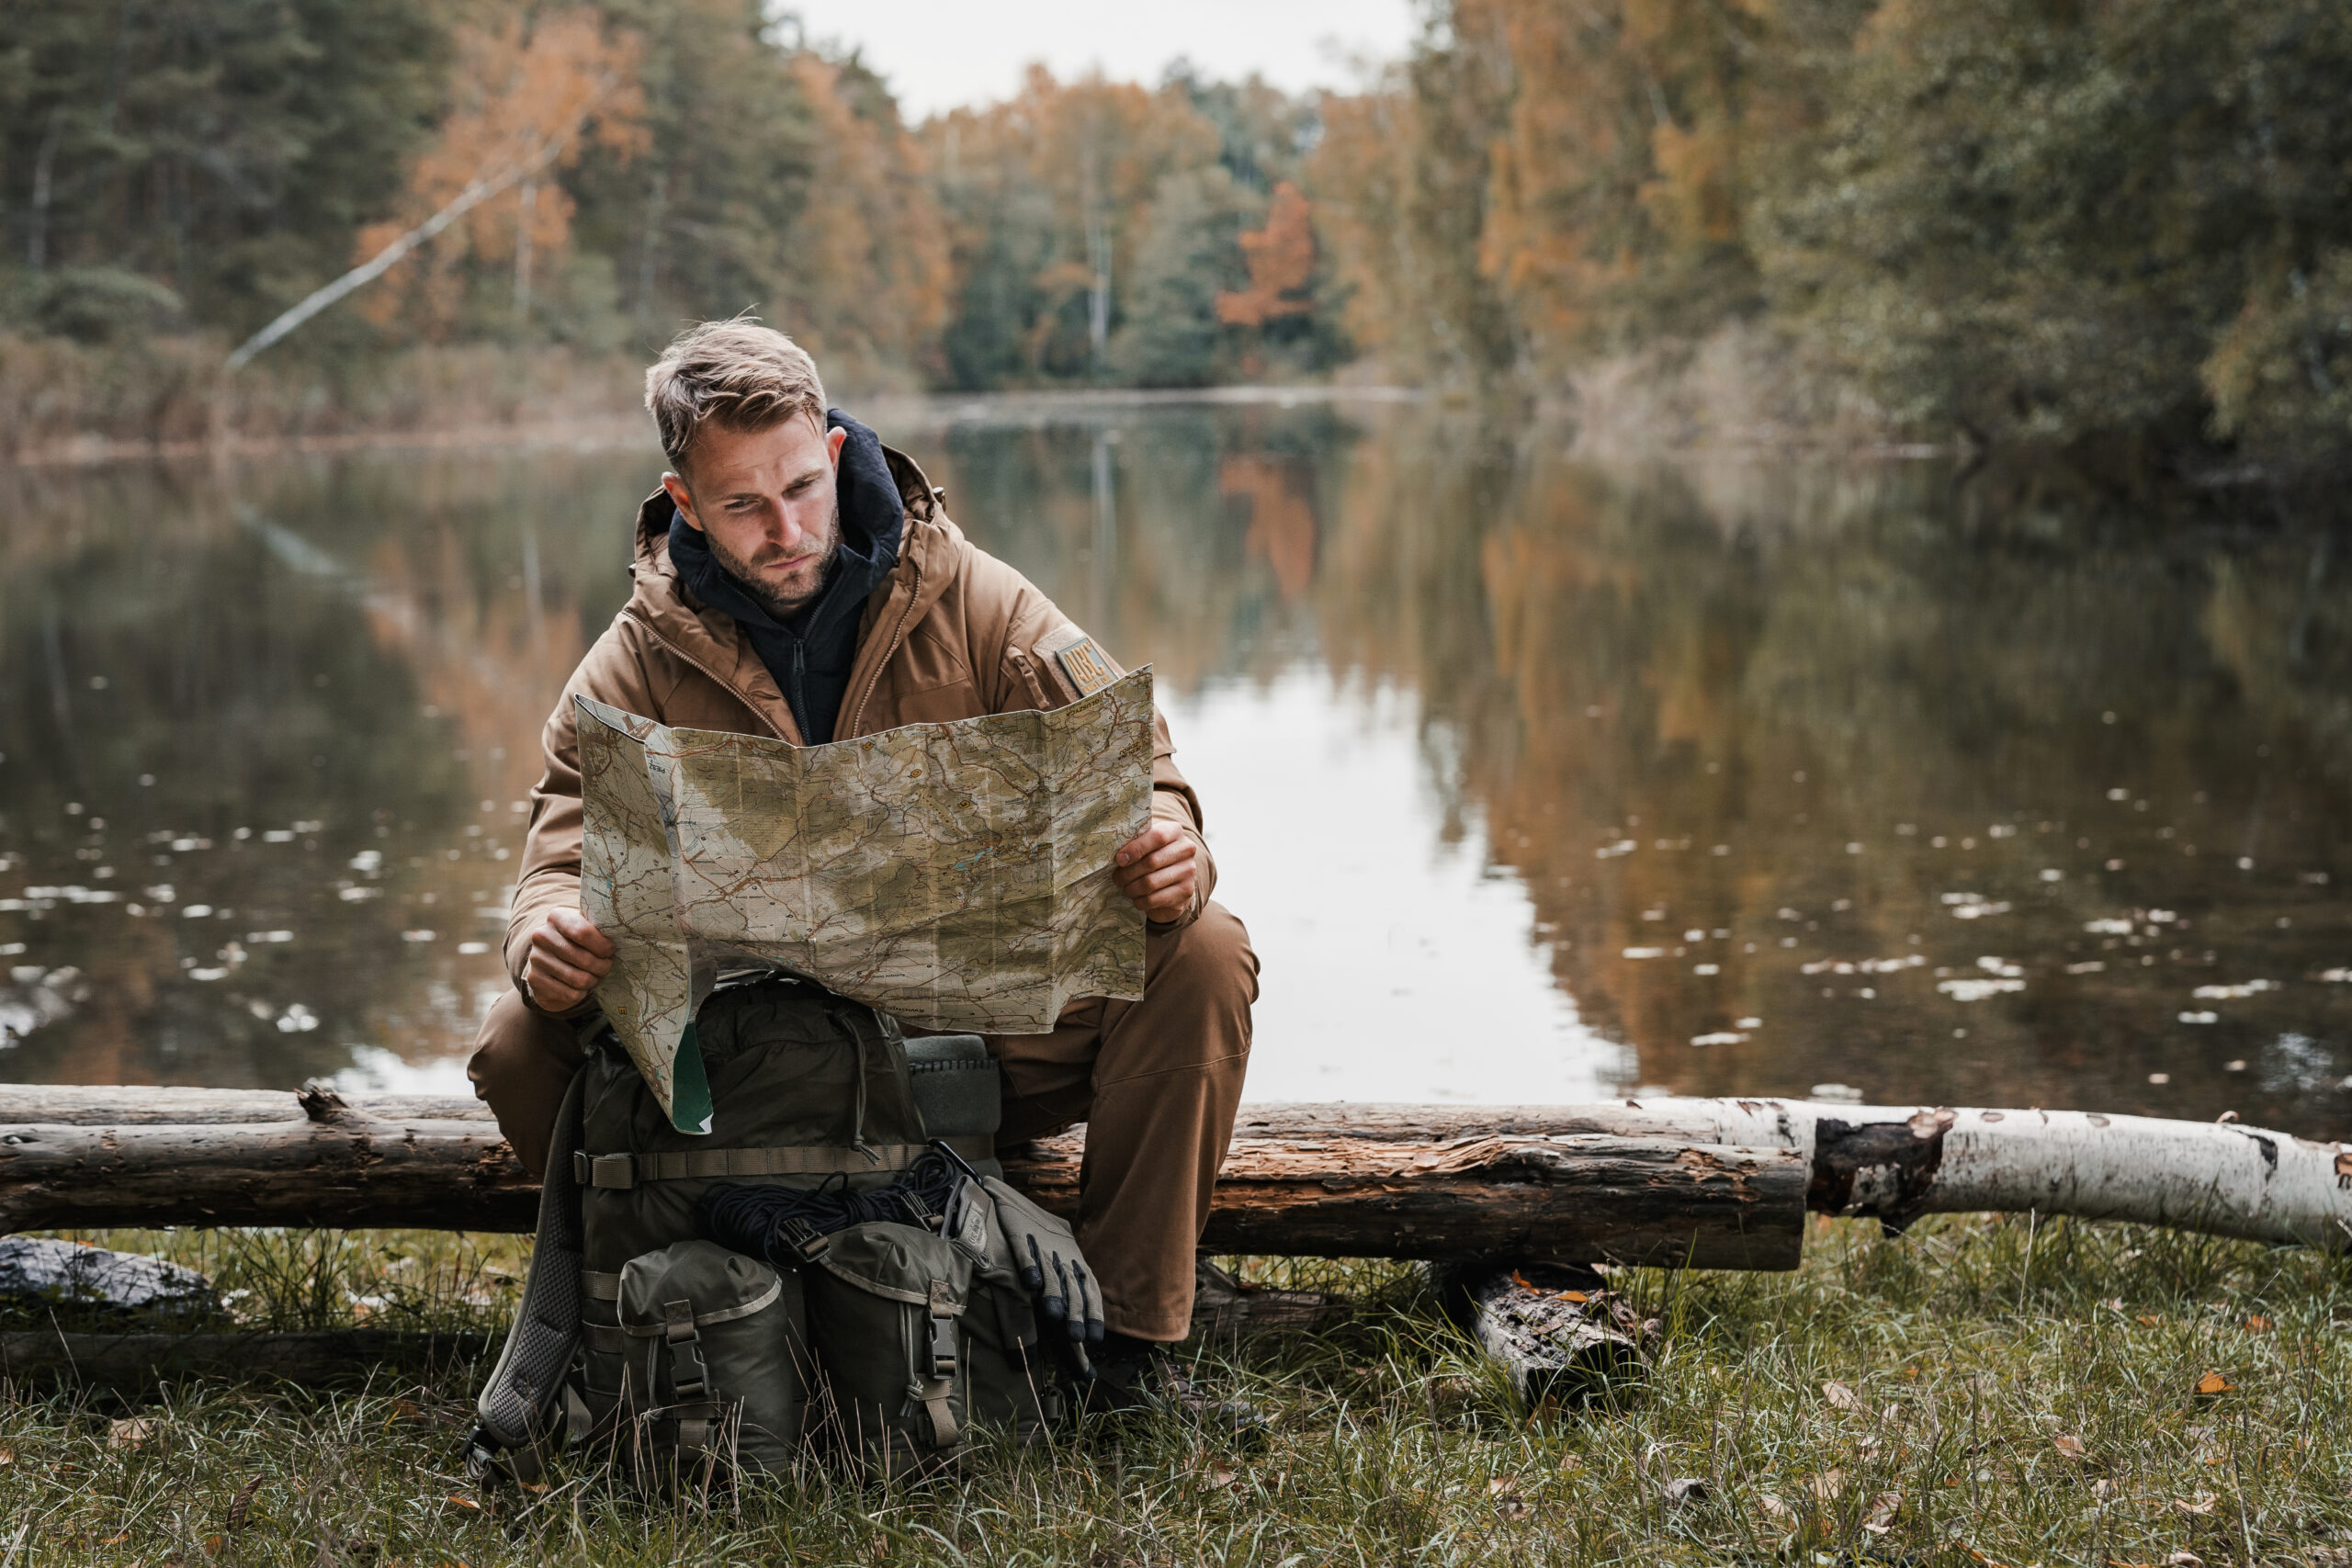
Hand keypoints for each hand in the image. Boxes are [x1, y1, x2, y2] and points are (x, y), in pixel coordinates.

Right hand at [523, 907, 614, 1012]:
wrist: (550, 963)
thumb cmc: (577, 942)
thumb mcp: (586, 928)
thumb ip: (600, 928)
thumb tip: (622, 932)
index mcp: (557, 917)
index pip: (583, 932)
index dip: (603, 946)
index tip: (611, 950)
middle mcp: (542, 935)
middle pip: (584, 959)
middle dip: (603, 966)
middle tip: (606, 966)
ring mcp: (536, 958)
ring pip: (579, 979)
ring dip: (593, 980)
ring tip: (596, 976)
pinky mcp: (534, 980)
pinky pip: (570, 993)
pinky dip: (581, 993)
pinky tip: (580, 986)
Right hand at [976, 1175, 1105, 1345]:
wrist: (1009, 1201)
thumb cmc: (1036, 1234)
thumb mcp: (1055, 1257)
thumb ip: (1060, 1288)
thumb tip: (1060, 1322)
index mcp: (1073, 1262)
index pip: (1088, 1290)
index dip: (1092, 1313)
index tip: (1094, 1339)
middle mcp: (1061, 1256)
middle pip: (1071, 1287)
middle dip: (1075, 1311)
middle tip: (1077, 1336)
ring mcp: (1041, 1246)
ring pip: (1051, 1273)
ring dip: (1054, 1294)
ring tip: (1054, 1314)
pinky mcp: (1019, 1234)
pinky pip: (1025, 1250)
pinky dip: (1029, 1265)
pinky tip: (1031, 1282)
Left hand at [1112, 820, 1195, 922]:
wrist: (1172, 881)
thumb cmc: (1152, 856)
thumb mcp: (1145, 844)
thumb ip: (1133, 842)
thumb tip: (1115, 853)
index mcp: (1174, 831)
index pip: (1157, 836)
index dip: (1135, 848)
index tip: (1119, 859)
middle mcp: (1186, 849)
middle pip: (1151, 862)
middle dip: (1128, 872)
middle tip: (1117, 878)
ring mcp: (1189, 871)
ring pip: (1151, 882)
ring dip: (1132, 888)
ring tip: (1126, 888)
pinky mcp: (1186, 891)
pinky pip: (1155, 899)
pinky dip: (1140, 901)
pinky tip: (1136, 898)